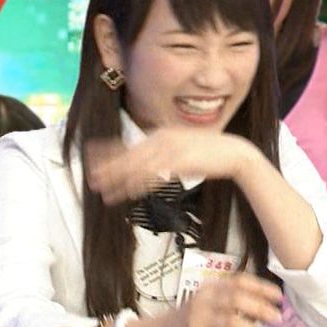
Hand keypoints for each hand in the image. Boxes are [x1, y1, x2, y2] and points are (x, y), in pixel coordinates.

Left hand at [86, 129, 257, 204]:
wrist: (235, 153)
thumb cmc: (211, 154)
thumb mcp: (184, 150)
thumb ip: (166, 155)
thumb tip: (151, 166)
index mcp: (162, 134)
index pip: (130, 144)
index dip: (109, 151)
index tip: (91, 158)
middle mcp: (163, 139)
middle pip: (129, 155)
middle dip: (108, 167)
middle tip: (91, 178)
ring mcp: (171, 150)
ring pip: (137, 166)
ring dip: (118, 180)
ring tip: (103, 190)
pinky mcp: (179, 162)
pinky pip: (154, 175)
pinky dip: (138, 184)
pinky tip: (128, 193)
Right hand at [127, 272, 283, 326]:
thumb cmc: (186, 321)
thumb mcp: (205, 303)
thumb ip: (229, 302)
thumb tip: (265, 311)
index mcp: (209, 288)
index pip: (239, 281)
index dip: (262, 288)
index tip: (280, 297)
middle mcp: (203, 300)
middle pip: (237, 298)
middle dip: (261, 308)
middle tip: (279, 318)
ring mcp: (197, 319)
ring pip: (231, 321)